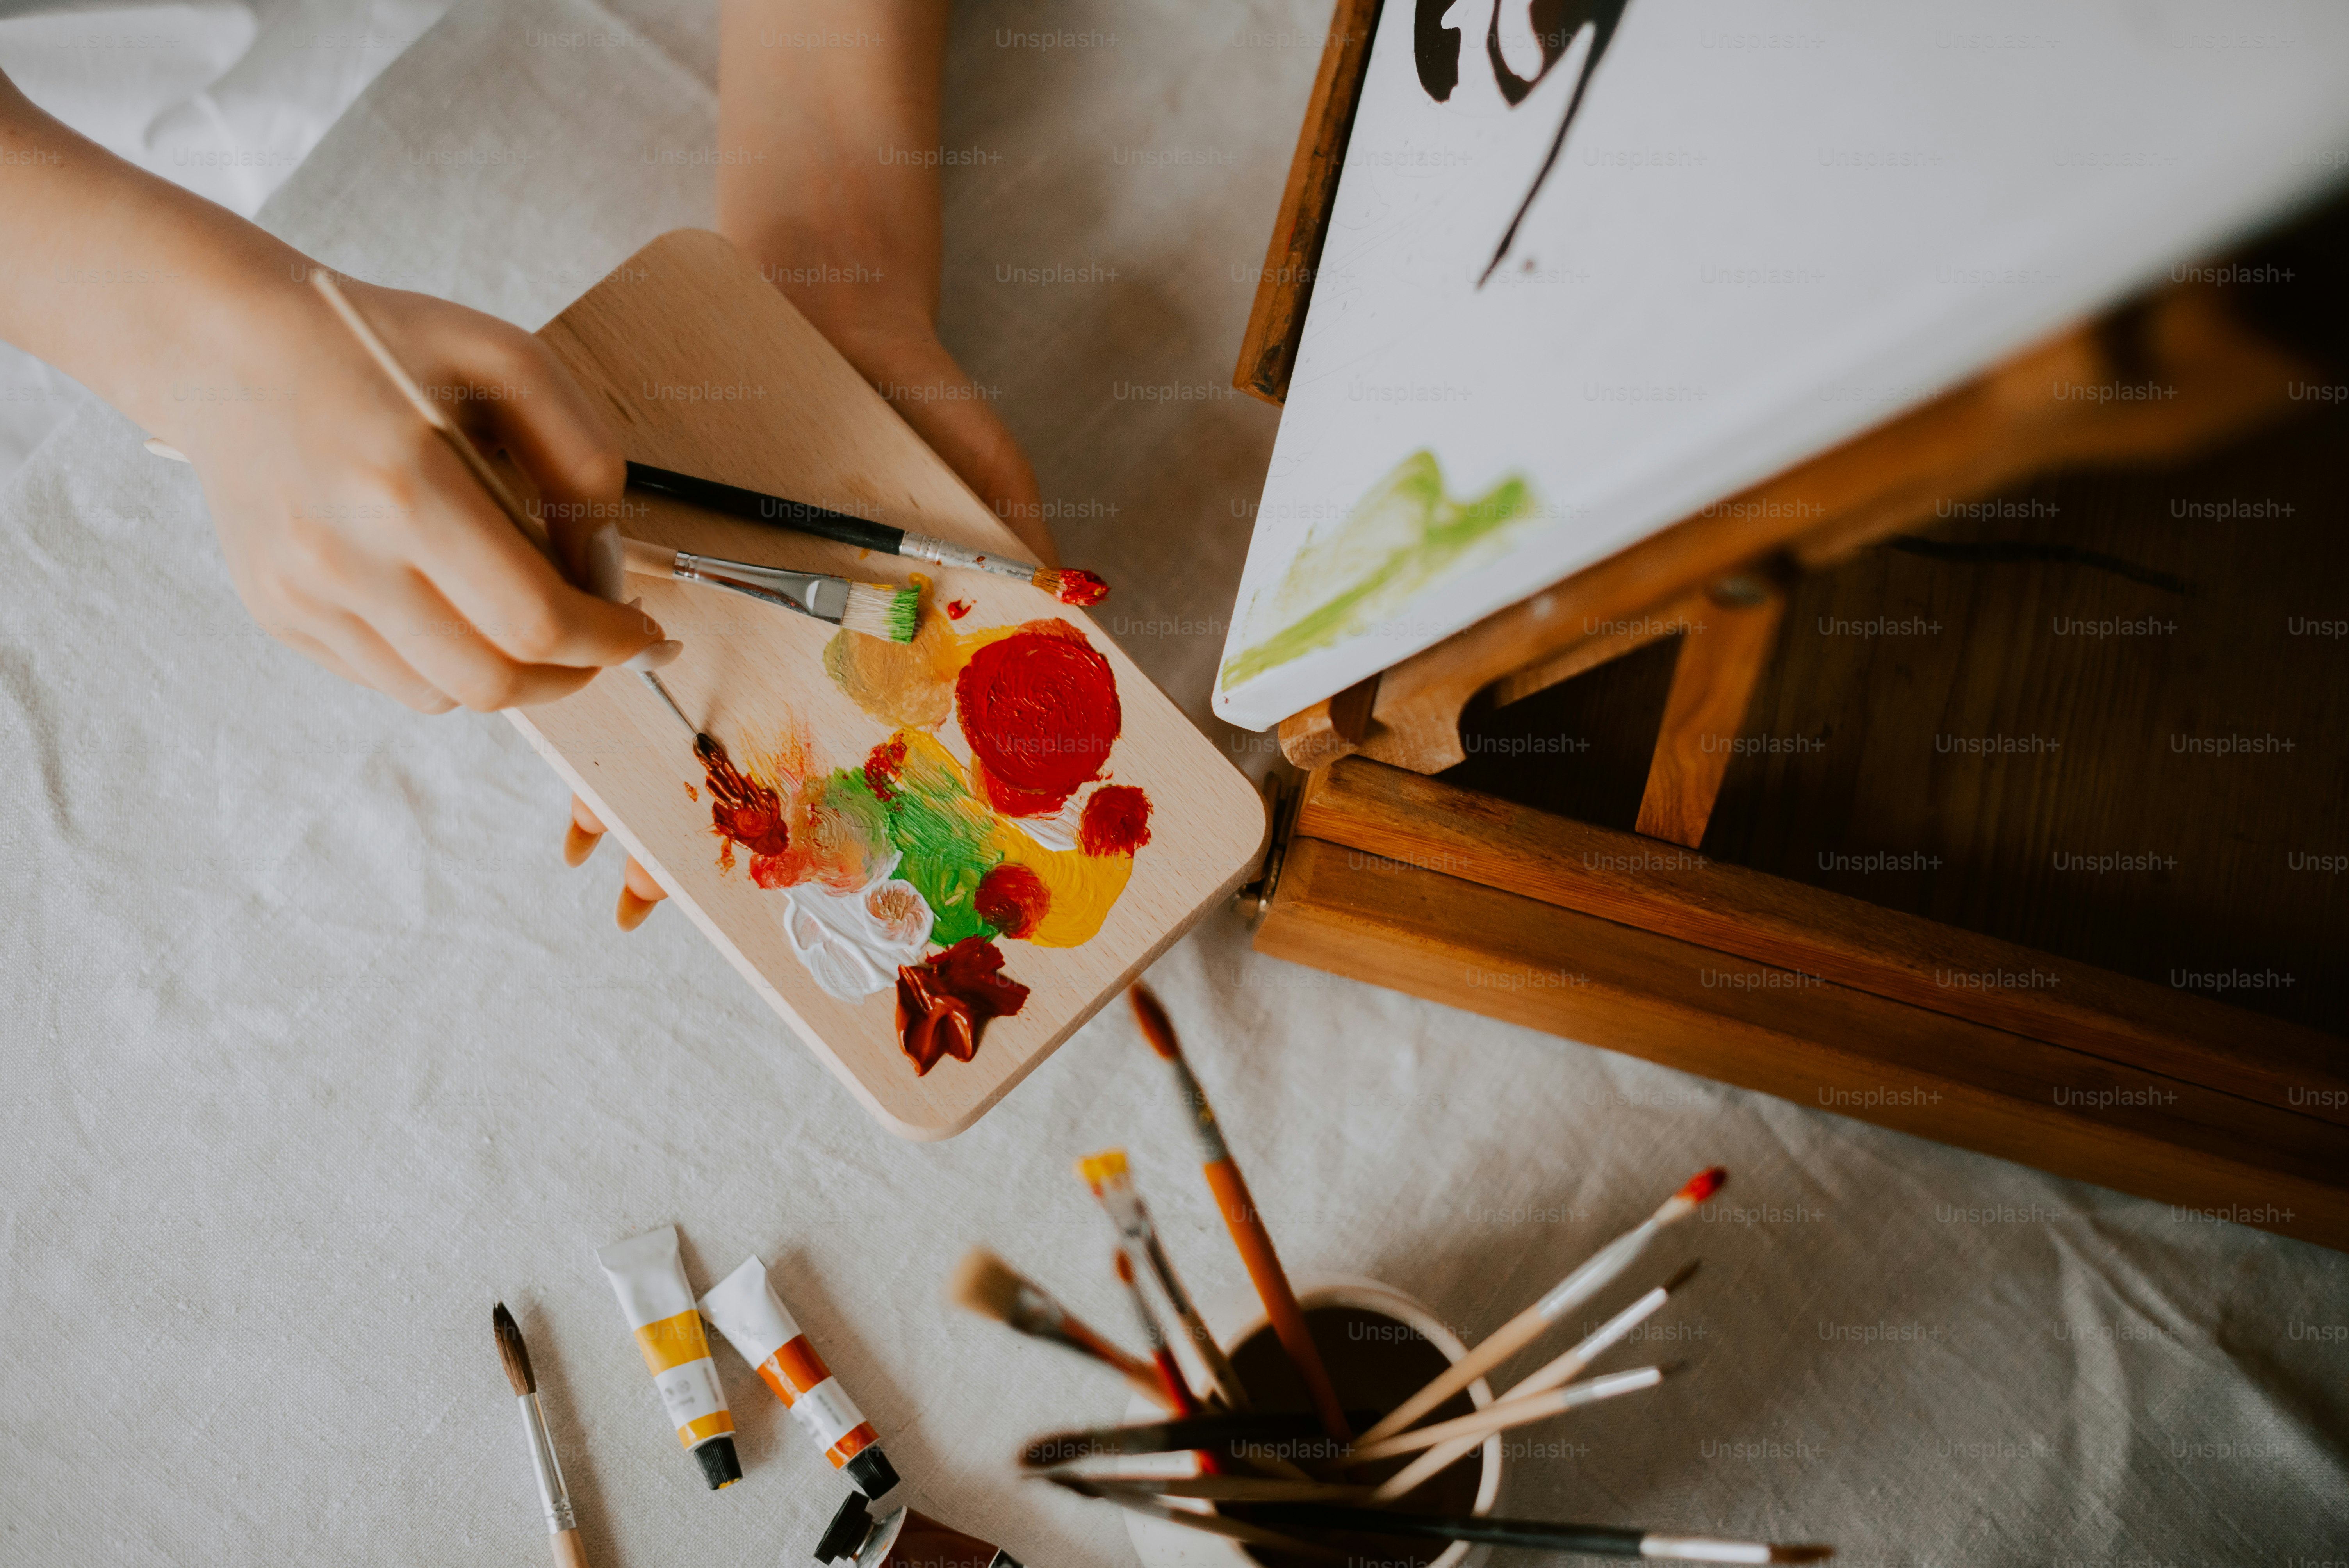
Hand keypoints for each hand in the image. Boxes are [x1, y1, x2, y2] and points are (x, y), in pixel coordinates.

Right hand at [169, 277, 669, 712]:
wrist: (231, 348)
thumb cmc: (379, 346)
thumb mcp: (507, 360)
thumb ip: (580, 456)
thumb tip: (605, 561)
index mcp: (404, 485)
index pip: (534, 619)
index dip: (608, 642)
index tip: (641, 631)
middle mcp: (342, 554)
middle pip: (494, 679)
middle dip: (572, 675)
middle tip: (602, 644)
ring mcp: (302, 594)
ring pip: (443, 695)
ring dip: (512, 678)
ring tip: (533, 624)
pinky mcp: (279, 613)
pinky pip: (391, 679)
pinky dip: (447, 664)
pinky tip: (459, 608)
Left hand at [566, 0, 1058, 929]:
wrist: (833, 297)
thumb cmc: (915, 397)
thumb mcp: (984, 471)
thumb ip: (1014, 547)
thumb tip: (1072, 604)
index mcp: (834, 639)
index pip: (803, 746)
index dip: (779, 822)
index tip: (751, 898)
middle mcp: (764, 627)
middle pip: (714, 747)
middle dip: (673, 831)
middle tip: (633, 899)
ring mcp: (705, 587)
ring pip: (647, 697)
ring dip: (608, 771)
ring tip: (580, 844)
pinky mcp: (650, 534)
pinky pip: (597, 607)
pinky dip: (573, 655)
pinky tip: (537, 706)